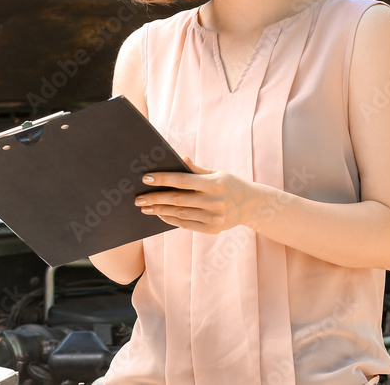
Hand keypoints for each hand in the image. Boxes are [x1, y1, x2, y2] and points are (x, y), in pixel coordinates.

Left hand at [134, 157, 259, 233]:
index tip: (146, 178)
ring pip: (179, 214)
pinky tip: (160, 215)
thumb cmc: (230, 184)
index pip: (183, 180)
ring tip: (145, 207)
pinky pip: (186, 224)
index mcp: (214, 184)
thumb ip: (197, 169)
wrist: (251, 205)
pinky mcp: (212, 229)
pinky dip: (170, 219)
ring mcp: (213, 217)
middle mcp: (214, 201)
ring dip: (159, 211)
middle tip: (138, 198)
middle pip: (177, 200)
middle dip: (155, 199)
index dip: (163, 179)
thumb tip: (180, 159)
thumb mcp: (217, 172)